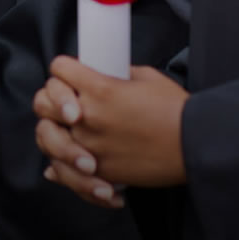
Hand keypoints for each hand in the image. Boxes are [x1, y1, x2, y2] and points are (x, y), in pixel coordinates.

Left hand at [34, 57, 188, 206]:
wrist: (194, 146)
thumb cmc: (175, 110)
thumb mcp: (145, 77)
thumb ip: (116, 73)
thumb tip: (104, 73)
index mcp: (99, 88)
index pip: (59, 69)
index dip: (63, 68)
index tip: (69, 72)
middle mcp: (88, 117)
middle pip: (43, 101)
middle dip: (51, 96)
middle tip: (64, 98)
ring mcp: (90, 146)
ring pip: (46, 136)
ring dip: (51, 129)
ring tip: (63, 128)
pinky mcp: (99, 171)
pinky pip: (64, 170)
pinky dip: (59, 167)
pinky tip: (59, 163)